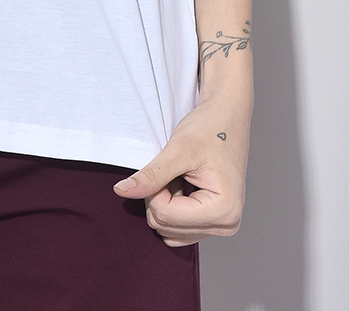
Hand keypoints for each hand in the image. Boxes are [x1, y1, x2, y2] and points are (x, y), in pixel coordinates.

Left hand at [112, 94, 248, 245]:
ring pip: (169, 230)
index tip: (164, 166)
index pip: (166, 215)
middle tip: (172, 169)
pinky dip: (171, 208)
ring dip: (165, 202)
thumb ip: (151, 175)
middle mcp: (227, 224)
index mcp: (224, 210)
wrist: (227, 117)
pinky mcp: (212, 223)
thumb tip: (120, 191)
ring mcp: (221, 226)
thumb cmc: (210, 128)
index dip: (155, 189)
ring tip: (179, 176)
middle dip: (159, 196)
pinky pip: (177, 230)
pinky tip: (182, 185)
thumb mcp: (178, 149)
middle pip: (166, 226)